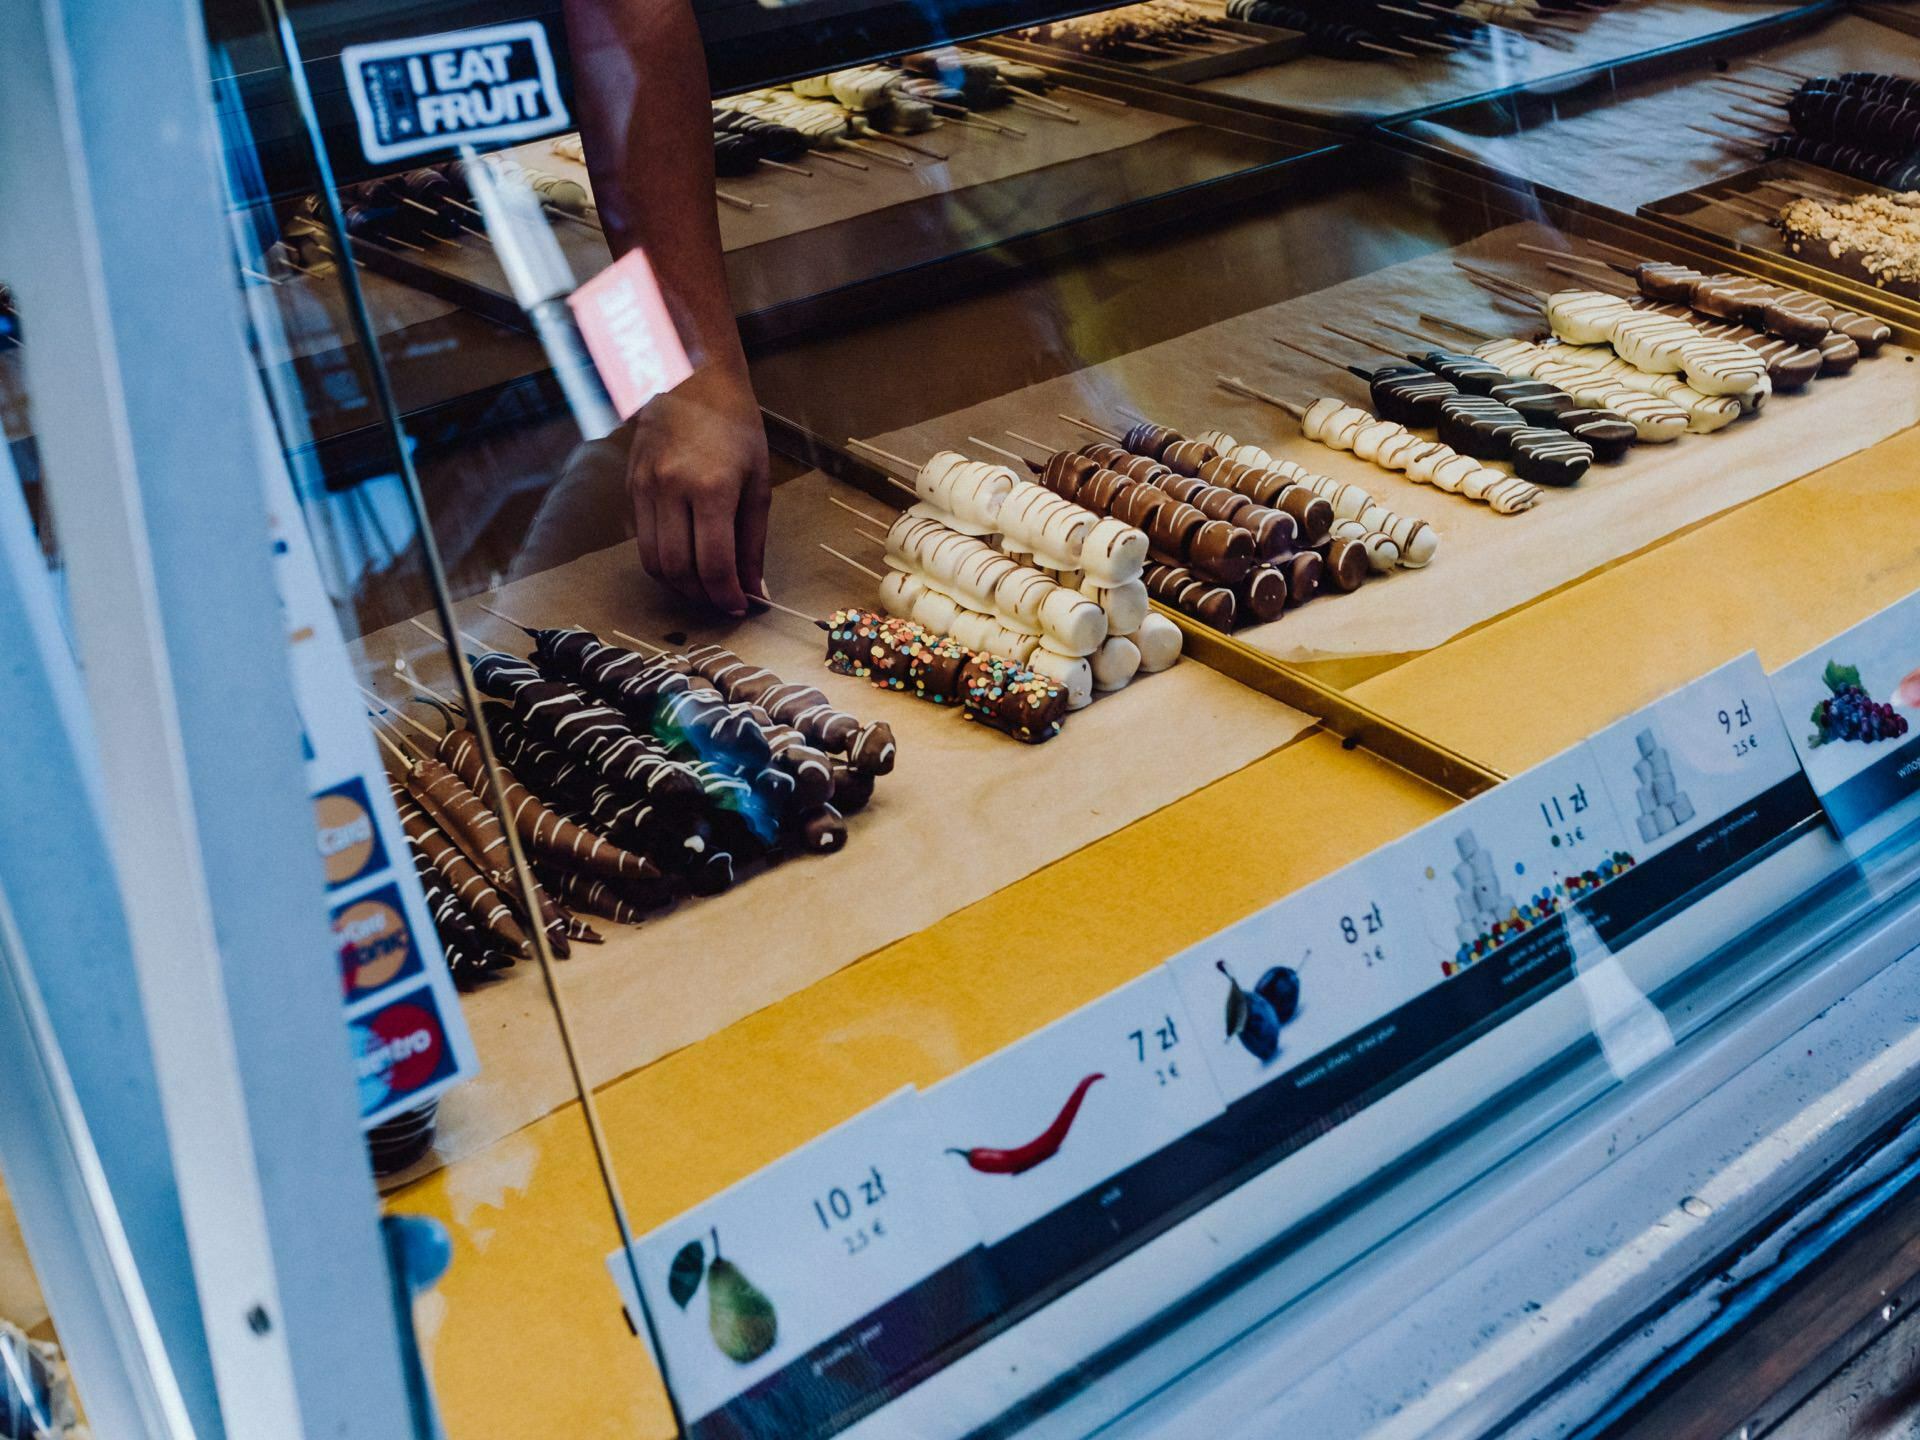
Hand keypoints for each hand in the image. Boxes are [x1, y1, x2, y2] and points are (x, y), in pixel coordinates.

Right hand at [625, 362, 769, 616]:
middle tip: (721, 599)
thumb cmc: (735, 426)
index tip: (739, 605)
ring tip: (703, 584)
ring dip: (679, 584)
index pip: (712, 563)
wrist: (692, 378)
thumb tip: (756, 589)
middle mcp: (671, 488)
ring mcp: (645, 486)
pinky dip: (662, 560)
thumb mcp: (758, 482)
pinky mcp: (630, 485)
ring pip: (652, 561)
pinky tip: (684, 556)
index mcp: (711, 487)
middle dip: (702, 596)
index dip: (726, 595)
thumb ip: (753, 541)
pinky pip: (641, 539)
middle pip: (678, 570)